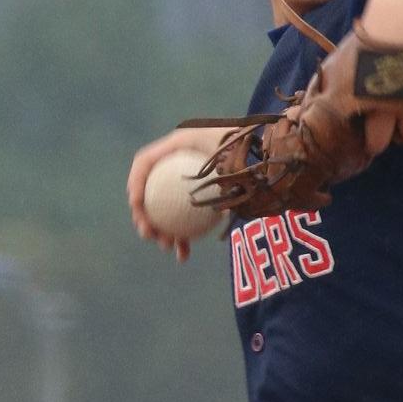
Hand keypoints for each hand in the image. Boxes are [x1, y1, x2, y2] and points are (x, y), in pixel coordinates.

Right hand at [126, 124, 233, 257]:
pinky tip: (184, 255)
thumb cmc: (245, 149)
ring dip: (161, 230)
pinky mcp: (198, 201)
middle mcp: (177, 165)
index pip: (145, 163)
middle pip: (150, 191)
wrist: (267, 156)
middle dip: (143, 215)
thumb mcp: (221, 152)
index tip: (137, 206)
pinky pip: (186, 220)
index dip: (135, 183)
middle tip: (148, 233)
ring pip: (165, 211)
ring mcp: (186, 185)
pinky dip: (183, 237)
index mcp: (177, 146)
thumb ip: (196, 166)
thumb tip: (175, 191)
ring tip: (166, 246)